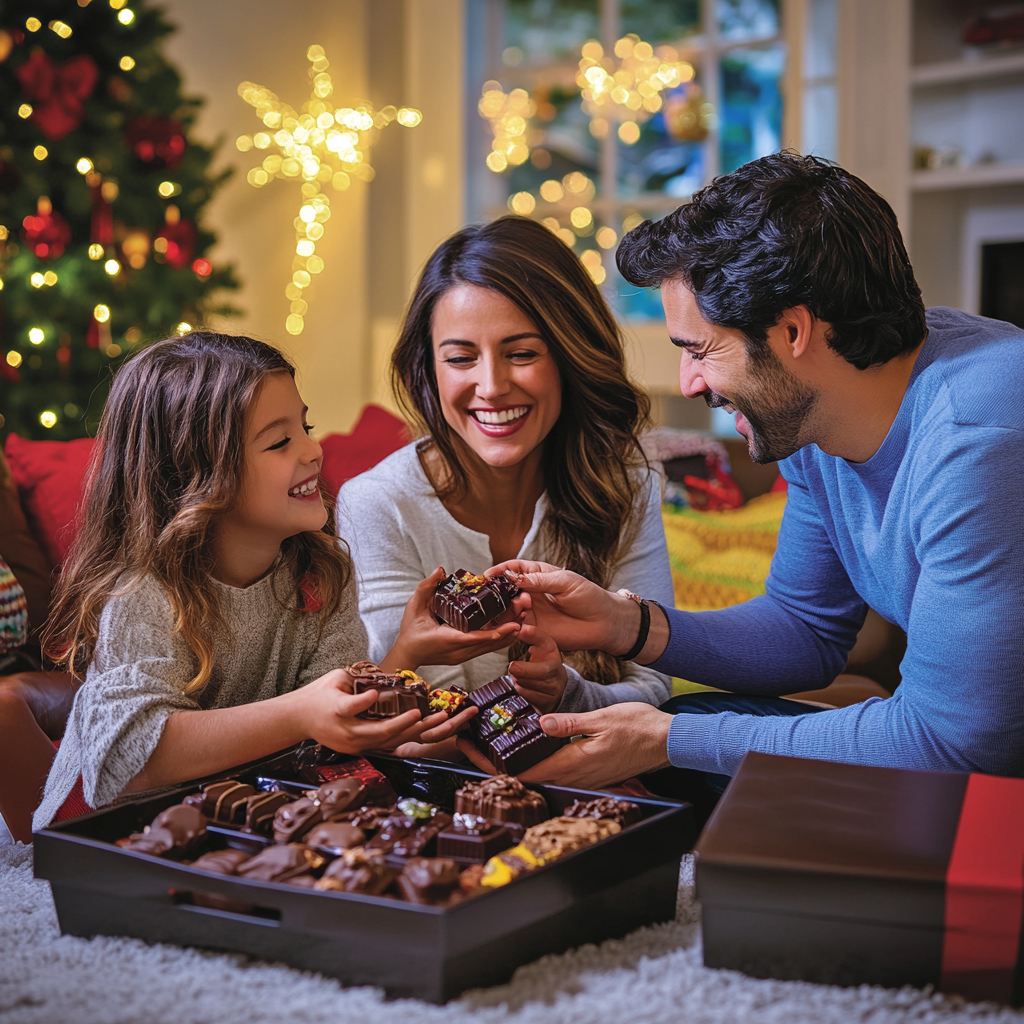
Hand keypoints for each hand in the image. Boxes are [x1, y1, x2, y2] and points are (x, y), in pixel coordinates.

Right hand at [295, 669, 449, 752]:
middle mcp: (344, 731)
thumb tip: (383, 674)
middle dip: (401, 725)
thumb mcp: (335, 678)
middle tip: (420, 714)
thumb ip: (357, 676)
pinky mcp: (356, 749)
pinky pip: (383, 746)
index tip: (374, 694)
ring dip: (407, 734)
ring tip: (427, 724)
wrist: (299, 719)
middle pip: (375, 732)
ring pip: (383, 743)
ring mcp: (351, 744)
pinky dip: (401, 739)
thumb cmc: (318, 695)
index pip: (349, 708)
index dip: (362, 702)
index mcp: (335, 710)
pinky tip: (418, 733)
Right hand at [385, 567, 521, 669]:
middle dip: (509, 629)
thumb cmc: (410, 632)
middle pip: (489, 643)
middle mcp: (458, 651)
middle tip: (524, 613)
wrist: (407, 655)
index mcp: (447, 640)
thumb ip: (426, 588)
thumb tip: (439, 571)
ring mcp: (463, 655)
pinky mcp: (465, 655)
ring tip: (524, 618)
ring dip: (508, 634)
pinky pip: (486, 648)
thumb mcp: (414, 607)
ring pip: (490, 647)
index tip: (512, 625)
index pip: (474, 638)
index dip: (494, 633)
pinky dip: (499, 639)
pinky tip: (512, 629)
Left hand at [457, 702, 671, 788]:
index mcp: (573, 764)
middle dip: (493, 762)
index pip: (523, 773)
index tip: (469, 749)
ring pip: (537, 774)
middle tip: (468, 742)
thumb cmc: (640, 727)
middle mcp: (574, 776)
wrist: (669, 741)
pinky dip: (532, 759)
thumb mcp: (602, 718)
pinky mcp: (588, 772)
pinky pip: (553, 770)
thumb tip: (539, 723)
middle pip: (524, 776)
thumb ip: (569, 724)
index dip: (491, 764)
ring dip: (511, 762)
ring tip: (488, 742)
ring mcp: (581, 776)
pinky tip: (523, 745)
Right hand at [486, 560, 637, 656]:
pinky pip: (515, 627)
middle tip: (501, 594)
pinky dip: (512, 625)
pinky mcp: (533, 630)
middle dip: (499, 592)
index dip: (499, 571)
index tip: (488, 576)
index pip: (513, 569)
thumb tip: (515, 578)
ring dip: (508, 608)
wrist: (604, 623)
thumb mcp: (566, 582)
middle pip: (505, 591)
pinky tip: (520, 623)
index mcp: (537, 575)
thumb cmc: (589, 597)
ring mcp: (530, 612)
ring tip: (523, 606)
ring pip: (507, 610)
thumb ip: (540, 581)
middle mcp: (530, 593)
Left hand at [507, 624, 566, 713]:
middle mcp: (556, 670)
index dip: (534, 635)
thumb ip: (531, 635)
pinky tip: (523, 685)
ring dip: (519, 680)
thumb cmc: (545, 662)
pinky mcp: (547, 702)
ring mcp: (553, 688)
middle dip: (522, 669)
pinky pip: (529, 697)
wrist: (559, 687)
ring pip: (529, 684)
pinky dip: (522, 690)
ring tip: (519, 675)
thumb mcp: (541, 646)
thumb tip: (521, 628)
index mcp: (553, 652)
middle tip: (513, 666)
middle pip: (539, 671)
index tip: (521, 630)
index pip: (545, 641)